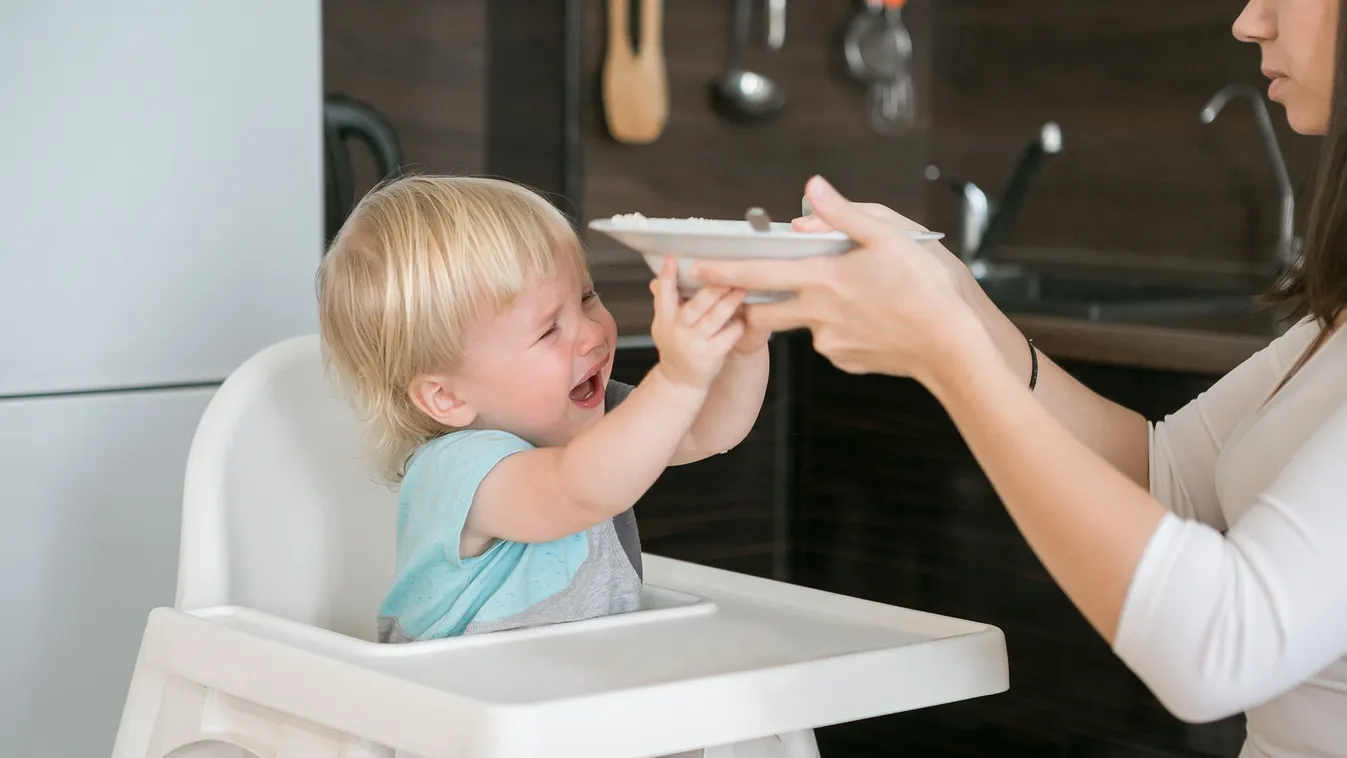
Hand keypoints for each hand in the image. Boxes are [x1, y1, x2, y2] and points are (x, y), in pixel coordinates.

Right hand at [649, 257, 746, 389]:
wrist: (680, 382)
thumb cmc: (677, 348)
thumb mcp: (663, 325)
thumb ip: (665, 301)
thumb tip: (660, 275)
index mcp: (663, 319)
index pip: (663, 294)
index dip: (667, 276)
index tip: (672, 259)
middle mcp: (676, 331)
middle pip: (695, 305)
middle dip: (713, 287)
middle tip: (727, 272)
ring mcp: (693, 344)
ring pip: (714, 318)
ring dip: (730, 302)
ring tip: (742, 289)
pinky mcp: (710, 355)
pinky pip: (728, 336)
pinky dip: (737, 325)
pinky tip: (744, 318)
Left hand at [693, 176, 990, 382]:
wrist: (955, 344)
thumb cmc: (928, 285)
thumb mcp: (889, 234)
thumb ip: (844, 212)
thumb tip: (811, 191)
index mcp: (823, 279)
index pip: (759, 273)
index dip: (724, 270)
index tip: (696, 268)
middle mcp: (818, 315)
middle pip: (766, 310)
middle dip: (755, 300)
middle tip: (760, 287)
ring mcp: (830, 343)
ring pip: (805, 322)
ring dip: (813, 308)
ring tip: (859, 295)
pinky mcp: (847, 360)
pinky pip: (832, 340)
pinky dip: (841, 327)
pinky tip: (872, 318)